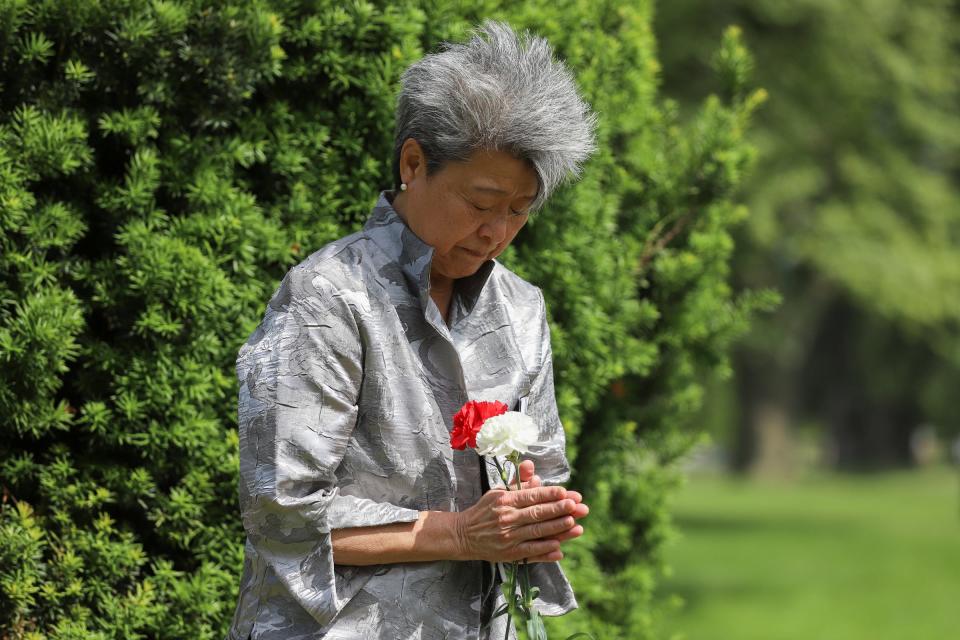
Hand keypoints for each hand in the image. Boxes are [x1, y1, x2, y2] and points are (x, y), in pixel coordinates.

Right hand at [456, 460, 588, 562]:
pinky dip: (544, 550)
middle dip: (558, 509)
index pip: (531, 496)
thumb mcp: (498, 491)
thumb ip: (518, 481)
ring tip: (573, 523)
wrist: (464, 534)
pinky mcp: (508, 553)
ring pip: (536, 532)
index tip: (565, 492)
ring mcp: (508, 537)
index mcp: (505, 500)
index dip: (549, 494)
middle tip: (576, 506)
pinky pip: (530, 552)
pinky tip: (559, 547)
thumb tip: (531, 466)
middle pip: (536, 513)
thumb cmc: (485, 510)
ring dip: (556, 528)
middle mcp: (506, 518)